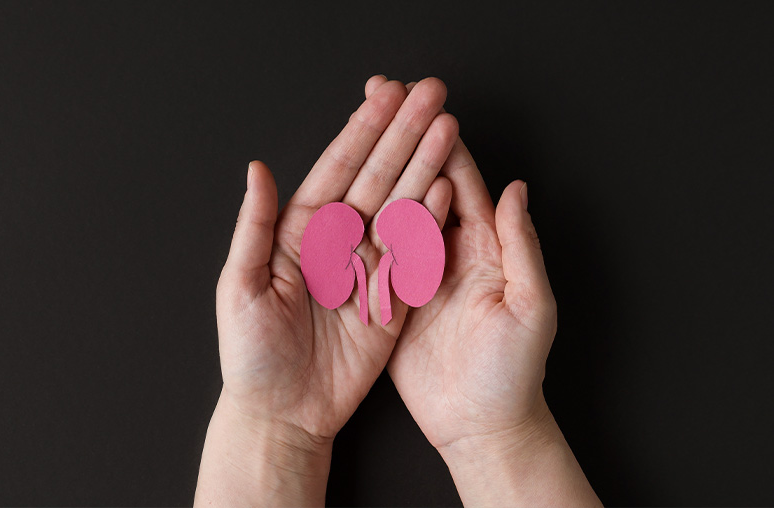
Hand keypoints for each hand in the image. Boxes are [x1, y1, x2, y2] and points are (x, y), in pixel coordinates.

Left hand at [195, 76, 458, 505]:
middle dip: (403, 134)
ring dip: (424, 165)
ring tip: (447, 128)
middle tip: (430, 93)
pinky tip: (446, 188)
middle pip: (377, 177)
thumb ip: (254, 226)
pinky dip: (431, 221)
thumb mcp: (239, 286)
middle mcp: (339, 242)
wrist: (283, 412)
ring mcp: (369, 268)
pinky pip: (416, 254)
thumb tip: (257, 168)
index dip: (362, 131)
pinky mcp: (392, 299)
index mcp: (301, 233)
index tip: (386, 94)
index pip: (337, 169)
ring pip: (402, 205)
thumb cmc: (251, 355)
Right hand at [366, 77, 600, 505]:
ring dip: (376, 169)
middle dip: (400, 137)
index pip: (461, 178)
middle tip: (378, 95)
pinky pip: (373, 255)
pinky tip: (338, 197)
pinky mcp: (392, 300)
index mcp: (485, 247)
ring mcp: (417, 273)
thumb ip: (523, 247)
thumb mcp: (531, 308)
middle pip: (422, 181)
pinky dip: (357, 223)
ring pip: (393, 209)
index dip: (438, 138)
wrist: (482, 425)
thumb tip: (517, 190)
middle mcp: (449, 252)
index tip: (415, 101)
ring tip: (354, 132)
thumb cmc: (514, 373)